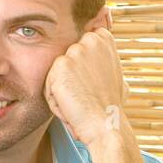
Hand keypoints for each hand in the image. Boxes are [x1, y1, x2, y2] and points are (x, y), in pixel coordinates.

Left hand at [44, 27, 129, 147]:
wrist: (106, 123)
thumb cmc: (110, 104)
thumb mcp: (114, 73)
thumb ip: (103, 58)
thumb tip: (100, 55)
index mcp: (103, 38)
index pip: (77, 48)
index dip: (81, 69)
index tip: (92, 83)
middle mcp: (90, 40)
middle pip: (64, 62)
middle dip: (70, 81)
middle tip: (86, 95)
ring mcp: (75, 51)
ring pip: (55, 75)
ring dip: (62, 92)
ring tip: (79, 102)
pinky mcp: (60, 65)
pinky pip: (48, 85)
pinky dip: (55, 101)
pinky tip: (71, 106)